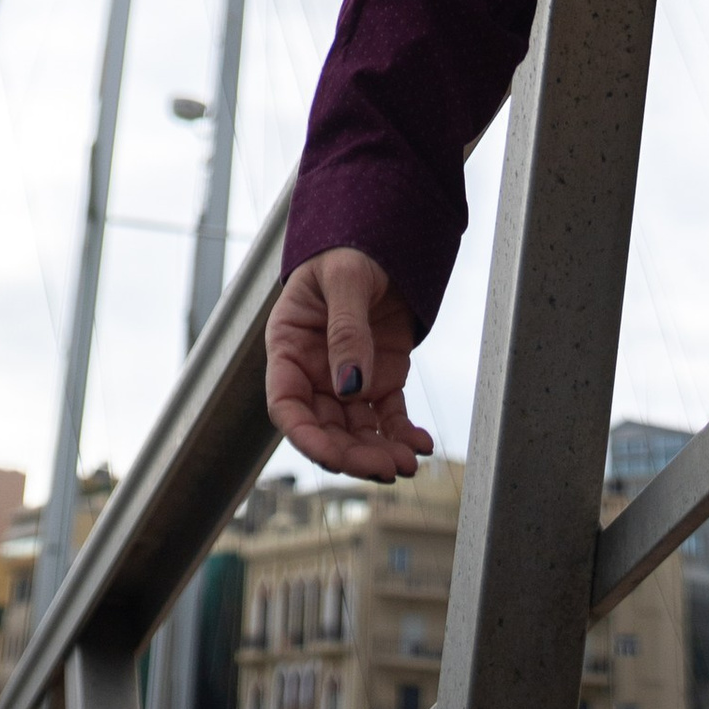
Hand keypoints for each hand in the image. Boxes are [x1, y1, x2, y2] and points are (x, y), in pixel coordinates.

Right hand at [265, 247, 433, 480]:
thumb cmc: (347, 249)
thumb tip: (350, 387)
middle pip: (325, 429)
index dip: (305, 437)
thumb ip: (345, 329)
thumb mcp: (345, 279)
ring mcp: (347, 380)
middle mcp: (314, 372)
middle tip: (385, 468)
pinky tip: (421, 445)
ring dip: (379, 452)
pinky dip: (403, 435)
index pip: (286, 404)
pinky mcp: (379, 380)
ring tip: (408, 463)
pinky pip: (388, 417)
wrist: (383, 240)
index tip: (332, 458)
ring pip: (357, 432)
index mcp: (288, 346)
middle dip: (353, 455)